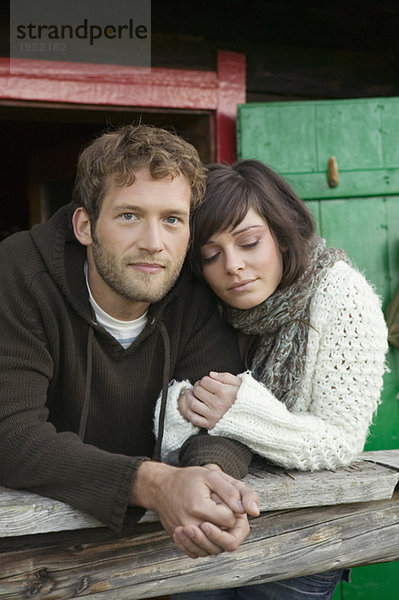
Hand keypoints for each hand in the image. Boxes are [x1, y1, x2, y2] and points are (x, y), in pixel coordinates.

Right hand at [130, 461, 258, 557]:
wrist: (162, 487)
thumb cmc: (188, 480)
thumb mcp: (211, 476)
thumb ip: (233, 492)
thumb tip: (252, 510)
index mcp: (199, 507)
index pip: (229, 520)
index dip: (232, 511)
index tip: (223, 500)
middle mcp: (189, 524)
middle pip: (223, 541)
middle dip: (228, 528)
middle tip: (221, 513)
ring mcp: (184, 535)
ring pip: (211, 551)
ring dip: (218, 539)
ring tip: (213, 521)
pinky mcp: (181, 540)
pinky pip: (197, 552)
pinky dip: (206, 546)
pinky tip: (206, 531)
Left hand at [179, 372, 241, 428]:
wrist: (254, 419)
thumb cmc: (247, 399)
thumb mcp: (240, 384)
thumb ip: (225, 377)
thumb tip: (210, 374)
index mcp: (224, 392)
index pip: (205, 381)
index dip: (204, 380)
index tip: (208, 382)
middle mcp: (217, 404)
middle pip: (197, 391)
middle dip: (197, 387)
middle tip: (200, 388)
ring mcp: (213, 415)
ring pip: (192, 404)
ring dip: (190, 398)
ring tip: (193, 396)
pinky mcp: (211, 425)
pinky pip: (194, 419)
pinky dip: (190, 412)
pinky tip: (193, 407)